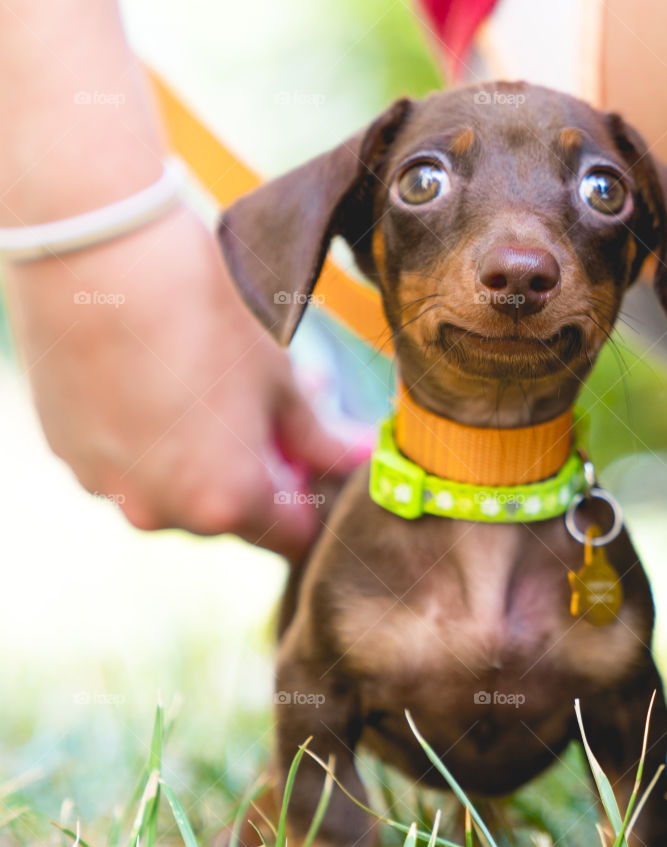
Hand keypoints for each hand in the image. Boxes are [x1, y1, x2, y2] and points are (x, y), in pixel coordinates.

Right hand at [6, 206, 362, 557]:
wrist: (100, 254)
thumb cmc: (207, 317)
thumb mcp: (279, 382)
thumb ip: (320, 441)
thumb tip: (360, 460)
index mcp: (226, 503)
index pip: (292, 536)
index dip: (312, 498)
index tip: (317, 459)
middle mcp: (163, 513)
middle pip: (233, 517)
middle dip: (261, 475)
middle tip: (271, 412)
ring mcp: (110, 488)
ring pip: (178, 496)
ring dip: (206, 461)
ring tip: (215, 392)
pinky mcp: (70, 456)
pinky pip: (131, 470)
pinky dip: (155, 445)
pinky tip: (160, 387)